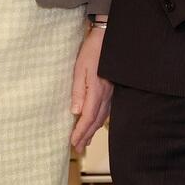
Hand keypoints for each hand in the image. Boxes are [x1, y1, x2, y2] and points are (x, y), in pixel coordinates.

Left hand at [70, 24, 111, 150]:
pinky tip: (97, 123)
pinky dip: (100, 121)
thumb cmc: (92, 51)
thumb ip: (78, 91)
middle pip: (96, 121)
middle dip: (87, 135)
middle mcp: (106, 95)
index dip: (80, 131)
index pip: (88, 117)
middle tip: (78, 148)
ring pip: (102, 117)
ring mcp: (111, 92)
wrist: (108, 37)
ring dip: (93, 130)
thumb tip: (75, 112)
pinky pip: (106, 110)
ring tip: (86, 141)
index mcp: (97, 91)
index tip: (73, 142)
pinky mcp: (112, 89)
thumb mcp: (80, 69)